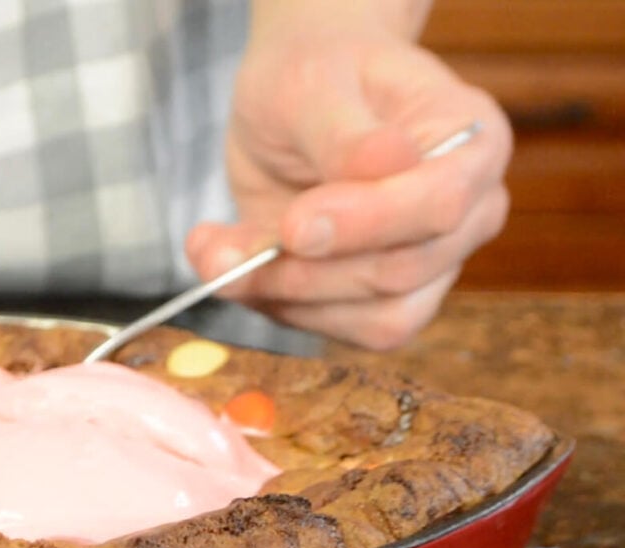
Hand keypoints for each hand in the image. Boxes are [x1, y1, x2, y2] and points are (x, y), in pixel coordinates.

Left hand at [186, 14, 512, 349]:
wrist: (300, 100)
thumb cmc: (318, 76)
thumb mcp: (316, 83)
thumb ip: (344, 134)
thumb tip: (384, 164)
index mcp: (473, 144)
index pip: (440, 204)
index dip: (367, 224)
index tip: (294, 226)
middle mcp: (466, 215)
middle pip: (400, 273)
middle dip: (303, 271)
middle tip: (223, 252)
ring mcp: (429, 267)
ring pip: (373, 321)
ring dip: (282, 298)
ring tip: (214, 255)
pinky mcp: (380, 302)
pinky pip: (337, 330)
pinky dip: (275, 307)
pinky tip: (231, 267)